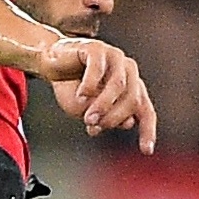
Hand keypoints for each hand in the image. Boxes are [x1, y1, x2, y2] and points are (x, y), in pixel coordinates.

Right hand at [37, 34, 156, 149]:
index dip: (148, 131)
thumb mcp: (88, 111)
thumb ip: (105, 118)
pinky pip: (98, 69)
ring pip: (118, 85)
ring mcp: (115, 58)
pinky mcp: (97, 48)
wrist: (51, 63)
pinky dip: (89, 85)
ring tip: (88, 118)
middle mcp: (129, 72)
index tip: (146, 151)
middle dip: (113, 118)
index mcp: (132, 88)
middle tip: (93, 127)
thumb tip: (126, 123)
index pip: (146, 111)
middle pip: (132, 100)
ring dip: (103, 105)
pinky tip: (80, 96)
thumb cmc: (73, 88)